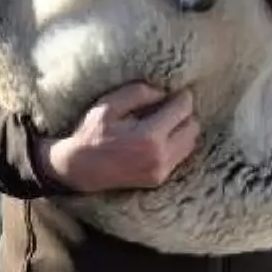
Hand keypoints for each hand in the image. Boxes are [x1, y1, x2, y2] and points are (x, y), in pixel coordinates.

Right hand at [34, 82, 199, 192]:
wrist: (78, 169)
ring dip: (182, 128)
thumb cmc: (92, 133)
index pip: (183, 109)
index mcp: (149, 137)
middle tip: (167, 107)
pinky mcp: (159, 179)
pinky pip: (181, 156)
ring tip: (163, 122)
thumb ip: (140, 92)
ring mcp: (161, 171)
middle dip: (183, 113)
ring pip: (191, 142)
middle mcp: (160, 157)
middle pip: (193, 126)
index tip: (173, 92)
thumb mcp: (110, 104)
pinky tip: (160, 137)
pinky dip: (177, 143)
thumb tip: (164, 93)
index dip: (181, 96)